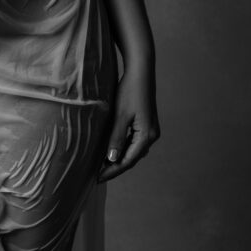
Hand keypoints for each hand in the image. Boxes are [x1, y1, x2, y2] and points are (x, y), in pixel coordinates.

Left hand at [98, 64, 159, 181]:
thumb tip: (111, 159)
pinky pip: (135, 142)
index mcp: (146, 136)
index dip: (113, 171)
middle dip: (115, 167)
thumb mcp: (120, 115)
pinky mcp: (147, 124)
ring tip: (103, 165)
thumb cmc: (129, 91)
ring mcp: (150, 130)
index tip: (98, 178)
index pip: (128, 161)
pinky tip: (113, 150)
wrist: (140, 72)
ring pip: (134, 151)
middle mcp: (152, 136)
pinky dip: (124, 148)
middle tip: (98, 175)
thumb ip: (116, 138)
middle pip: (132, 158)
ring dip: (120, 158)